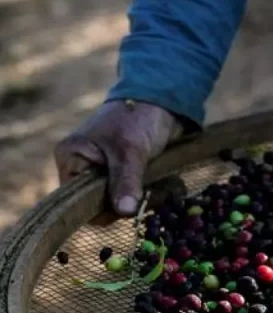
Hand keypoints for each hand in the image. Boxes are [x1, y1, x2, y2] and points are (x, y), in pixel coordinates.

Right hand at [55, 100, 182, 215]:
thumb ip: (125, 181)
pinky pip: (129, 194)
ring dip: (137, 199)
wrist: (162, 101)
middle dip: (123, 204)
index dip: (101, 208)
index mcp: (70, 158)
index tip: (128, 203)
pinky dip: (144, 194)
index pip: (77, 201)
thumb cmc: (138, 119)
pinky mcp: (121, 172)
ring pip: (116, 201)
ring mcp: (101, 170)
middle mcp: (81, 167)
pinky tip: (158, 186)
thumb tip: (125, 212)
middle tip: (146, 194)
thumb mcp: (130, 151)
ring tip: (154, 186)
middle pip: (97, 204)